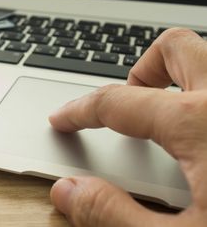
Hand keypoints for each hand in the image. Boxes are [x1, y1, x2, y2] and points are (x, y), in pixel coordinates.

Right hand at [49, 28, 206, 226]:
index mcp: (200, 123)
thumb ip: (115, 216)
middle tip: (130, 105)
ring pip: (206, 56)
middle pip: (173, 47)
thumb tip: (68, 192)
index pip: (117, 102)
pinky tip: (200, 138)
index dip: (80, 110)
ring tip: (165, 112)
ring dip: (177, 74)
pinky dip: (201, 94)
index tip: (63, 118)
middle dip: (141, 70)